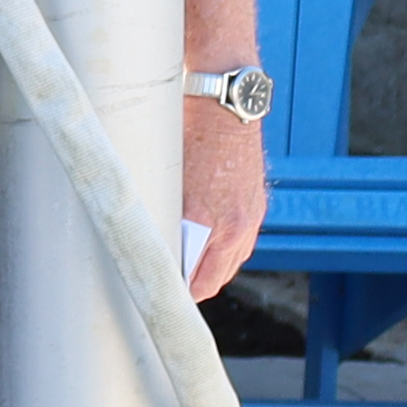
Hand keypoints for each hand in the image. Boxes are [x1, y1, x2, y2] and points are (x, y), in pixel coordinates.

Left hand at [181, 104, 265, 301]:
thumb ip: (165, 216)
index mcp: (211, 222)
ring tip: (186, 274)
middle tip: (169, 290)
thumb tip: (149, 243)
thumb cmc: (183, 139)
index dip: (180, 293)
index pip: (199, 280)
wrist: (220, 108)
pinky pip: (242, 242)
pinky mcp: (257, 206)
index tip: (163, 298)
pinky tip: (207, 249)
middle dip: (194, 285)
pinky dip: (225, 250)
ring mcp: (251, 216)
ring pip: (232, 261)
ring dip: (211, 269)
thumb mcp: (166, 183)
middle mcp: (238, 224)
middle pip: (218, 276)